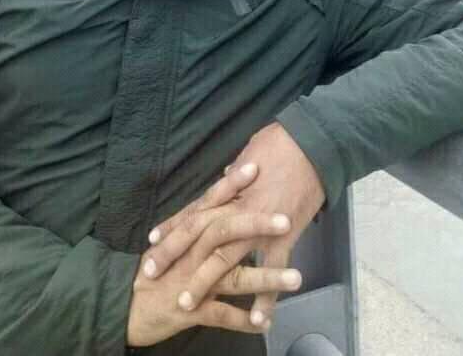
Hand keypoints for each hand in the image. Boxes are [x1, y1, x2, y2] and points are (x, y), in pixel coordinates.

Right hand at [127, 203, 300, 345]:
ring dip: (265, 278)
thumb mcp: (174, 239)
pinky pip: (221, 315)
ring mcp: (192, 281)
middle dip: (256, 225)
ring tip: (296, 277)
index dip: (232, 186)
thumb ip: (198, 217)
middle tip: (286, 219)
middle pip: (225, 233)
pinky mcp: (190, 310)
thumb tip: (220, 189)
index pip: (212, 202)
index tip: (255, 168)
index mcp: (189, 233)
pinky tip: (265, 323)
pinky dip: (243, 320)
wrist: (124, 305)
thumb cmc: (156, 268)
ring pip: (232, 277)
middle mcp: (192, 253)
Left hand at [144, 123, 324, 330]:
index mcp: (228, 188)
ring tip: (186, 304)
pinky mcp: (284, 235)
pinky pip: (272, 269)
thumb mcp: (250, 152)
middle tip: (150, 272)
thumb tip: (230, 175)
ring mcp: (258, 224)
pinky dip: (266, 297)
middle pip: (197, 233)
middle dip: (172, 253)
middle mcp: (236, 207)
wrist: (312, 144)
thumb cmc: (281, 142)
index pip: (193, 210)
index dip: (172, 225)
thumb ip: (238, 172)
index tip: (151, 239)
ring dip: (204, 280)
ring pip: (224, 256)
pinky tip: (257, 320)